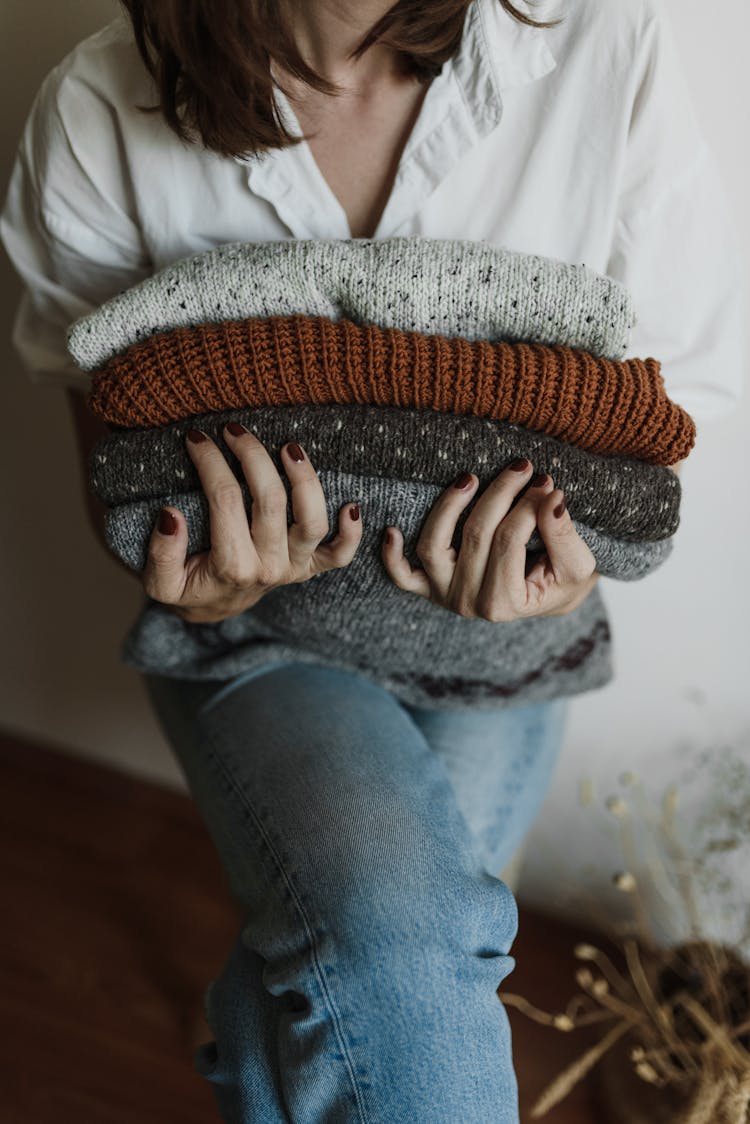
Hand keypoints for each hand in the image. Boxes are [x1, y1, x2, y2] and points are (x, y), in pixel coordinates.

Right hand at [142, 423, 362, 622]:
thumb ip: (161, 553)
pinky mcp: (311, 567)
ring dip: (305, 480)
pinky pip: (341, 554)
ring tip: (288, 446)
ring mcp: (295, 566)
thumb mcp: (160, 584)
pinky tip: (351, 505)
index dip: (210, 463)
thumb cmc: (188, 587)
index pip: (224, 500)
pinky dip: (352, 533)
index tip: (197, 438)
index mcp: (231, 566)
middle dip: (251, 456)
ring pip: (312, 521)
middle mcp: (269, 567)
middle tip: (233, 430)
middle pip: (270, 501)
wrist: (215, 607)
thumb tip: (170, 514)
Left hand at [381, 459, 598, 620]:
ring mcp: (443, 595)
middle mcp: (469, 604)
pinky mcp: (427, 587)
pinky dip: (392, 554)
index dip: (529, 505)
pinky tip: (391, 529)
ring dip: (448, 506)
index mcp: (505, 605)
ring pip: (433, 545)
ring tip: (471, 477)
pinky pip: (401, 574)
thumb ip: (564, 534)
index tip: (546, 480)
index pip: (509, 541)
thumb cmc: (563, 580)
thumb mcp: (578, 565)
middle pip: (475, 535)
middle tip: (522, 466)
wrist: (547, 597)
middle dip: (501, 493)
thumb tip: (553, 496)